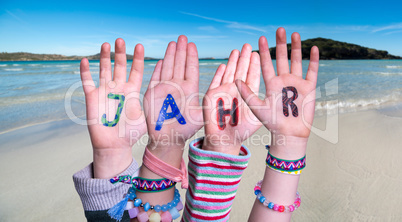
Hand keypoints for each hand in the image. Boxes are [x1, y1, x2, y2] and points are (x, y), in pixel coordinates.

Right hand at [80, 39, 146, 177]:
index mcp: (132, 90)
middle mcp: (118, 88)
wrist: (114, 146)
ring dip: (104, 57)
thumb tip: (179, 103)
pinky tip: (86, 60)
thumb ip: (158, 107)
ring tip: (107, 44)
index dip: (137, 59)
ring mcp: (104, 91)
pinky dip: (85, 72)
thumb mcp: (148, 117)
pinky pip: (87, 82)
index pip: (135, 70)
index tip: (140, 46)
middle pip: (119, 66)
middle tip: (122, 40)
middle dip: (121, 53)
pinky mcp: (92, 98)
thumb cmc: (132, 134)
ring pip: (104, 70)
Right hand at [143, 35, 201, 166]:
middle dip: (181, 51)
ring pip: (168, 68)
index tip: (192, 44)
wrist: (168, 139)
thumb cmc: (185, 129)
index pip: (190, 69)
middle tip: (182, 37)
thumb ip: (207, 104)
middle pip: (179, 64)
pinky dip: (158, 69)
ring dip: (170, 56)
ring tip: (173, 43)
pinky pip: (155, 78)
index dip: (191, 56)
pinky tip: (161, 60)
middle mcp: (177, 86)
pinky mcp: (153, 94)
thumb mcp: (199, 115)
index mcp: (189, 89)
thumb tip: (219, 94)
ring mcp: (165, 89)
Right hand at [202, 44, 261, 154]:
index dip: (254, 64)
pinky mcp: (211, 96)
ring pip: (228, 74)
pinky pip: (215, 83)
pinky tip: (223, 65)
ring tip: (236, 50)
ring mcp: (223, 92)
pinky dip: (219, 75)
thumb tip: (270, 88)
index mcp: (247, 94)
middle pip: (240, 71)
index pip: (251, 76)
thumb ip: (261, 100)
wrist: (225, 140)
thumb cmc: (242, 131)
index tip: (258, 52)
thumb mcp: (257, 114)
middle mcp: (235, 91)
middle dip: (244, 58)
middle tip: (248, 45)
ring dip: (232, 62)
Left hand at [236, 28, 318, 157]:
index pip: (266, 64)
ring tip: (294, 33)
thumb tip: (235, 79)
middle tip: (279, 29)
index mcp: (271, 84)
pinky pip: (312, 71)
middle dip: (280, 44)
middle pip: (281, 58)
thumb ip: (247, 93)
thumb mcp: (257, 107)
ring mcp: (296, 83)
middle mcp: (283, 81)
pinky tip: (314, 48)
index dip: (264, 52)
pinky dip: (313, 60)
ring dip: (296, 48)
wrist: (289, 134)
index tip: (260, 38)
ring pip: (296, 61)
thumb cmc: (272, 123)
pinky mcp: (309, 88)